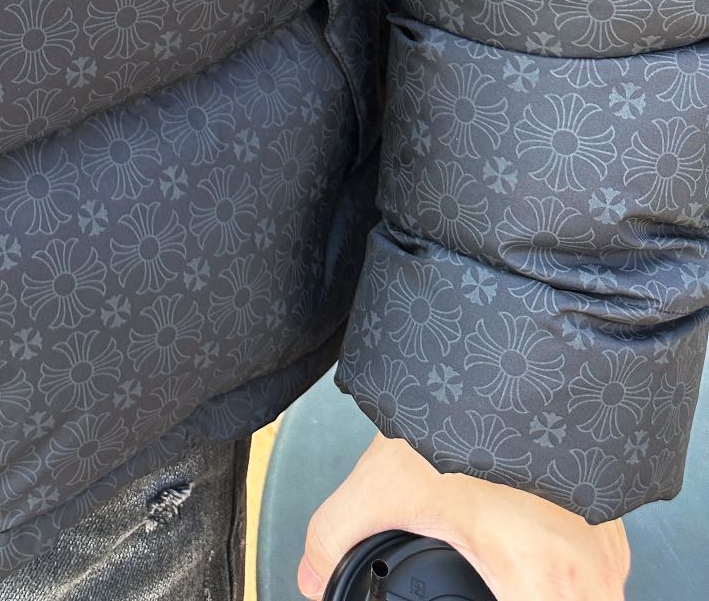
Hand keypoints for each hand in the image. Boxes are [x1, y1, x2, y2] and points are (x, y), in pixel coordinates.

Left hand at [299, 431, 628, 600]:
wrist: (509, 349)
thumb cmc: (461, 413)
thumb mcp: (382, 481)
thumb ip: (336, 537)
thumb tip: (312, 575)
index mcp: (539, 580)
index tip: (483, 596)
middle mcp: (587, 571)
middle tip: (495, 582)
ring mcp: (608, 544)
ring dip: (556, 595)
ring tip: (510, 571)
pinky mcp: (614, 517)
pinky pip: (608, 575)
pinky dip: (577, 579)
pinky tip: (536, 556)